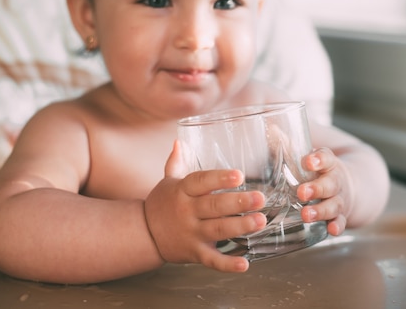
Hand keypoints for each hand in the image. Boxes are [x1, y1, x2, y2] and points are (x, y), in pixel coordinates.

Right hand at [144, 141, 266, 271]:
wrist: (144, 234)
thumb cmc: (163, 203)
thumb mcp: (168, 180)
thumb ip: (176, 162)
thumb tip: (179, 141)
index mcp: (182, 191)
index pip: (201, 182)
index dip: (219, 178)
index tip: (239, 175)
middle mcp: (187, 212)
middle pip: (214, 206)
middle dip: (238, 202)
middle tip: (260, 198)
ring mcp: (191, 233)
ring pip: (218, 230)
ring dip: (240, 227)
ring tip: (260, 221)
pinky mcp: (195, 253)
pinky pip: (212, 260)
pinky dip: (227, 264)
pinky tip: (245, 264)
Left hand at [297, 147, 354, 235]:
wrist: (352, 187)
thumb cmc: (320, 171)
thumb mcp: (310, 158)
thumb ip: (291, 146)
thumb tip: (270, 127)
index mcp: (328, 164)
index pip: (326, 158)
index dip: (318, 159)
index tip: (307, 161)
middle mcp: (336, 182)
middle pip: (330, 184)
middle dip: (316, 188)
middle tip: (301, 192)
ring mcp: (340, 200)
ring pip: (334, 205)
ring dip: (321, 210)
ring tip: (306, 214)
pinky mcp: (341, 216)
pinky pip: (341, 222)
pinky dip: (337, 227)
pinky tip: (331, 231)